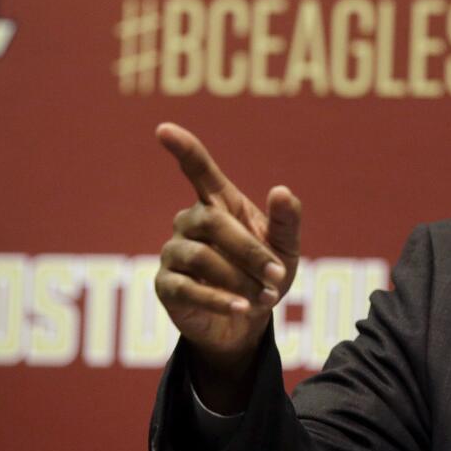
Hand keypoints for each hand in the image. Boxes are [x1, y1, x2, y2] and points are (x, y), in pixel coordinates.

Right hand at [154, 122, 301, 408]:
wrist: (246, 321)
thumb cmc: (265, 275)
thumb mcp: (286, 249)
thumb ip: (286, 221)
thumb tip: (281, 190)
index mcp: (218, 204)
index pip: (197, 169)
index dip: (183, 149)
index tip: (163, 129)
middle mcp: (190, 222)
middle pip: (213, 222)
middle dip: (249, 250)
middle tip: (277, 275)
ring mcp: (173, 252)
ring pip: (201, 257)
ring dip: (239, 279)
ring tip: (265, 297)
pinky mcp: (166, 285)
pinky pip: (188, 288)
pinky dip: (219, 299)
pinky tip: (242, 308)